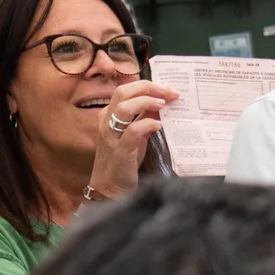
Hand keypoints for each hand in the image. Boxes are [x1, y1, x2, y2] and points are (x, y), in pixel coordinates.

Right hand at [88, 77, 179, 200]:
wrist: (110, 188)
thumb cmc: (123, 160)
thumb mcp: (135, 135)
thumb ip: (144, 117)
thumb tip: (161, 102)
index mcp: (108, 115)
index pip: (126, 90)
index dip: (147, 86)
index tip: (167, 90)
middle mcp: (106, 122)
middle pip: (122, 92)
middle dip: (147, 88)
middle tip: (168, 93)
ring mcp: (111, 137)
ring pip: (123, 108)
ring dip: (146, 102)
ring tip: (163, 105)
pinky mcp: (120, 152)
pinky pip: (132, 131)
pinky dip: (147, 124)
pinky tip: (159, 125)